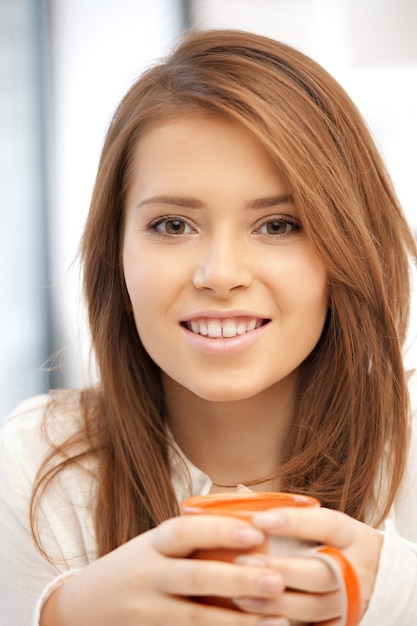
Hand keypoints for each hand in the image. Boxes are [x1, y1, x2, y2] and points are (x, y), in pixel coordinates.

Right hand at [40, 514, 290, 625]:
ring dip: (239, 621)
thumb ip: (192, 537)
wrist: (82, 609)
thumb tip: (251, 518)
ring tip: (279, 619)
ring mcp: (146, 613)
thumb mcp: (154, 546)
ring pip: (196, 619)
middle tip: (276, 580)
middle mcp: (146, 577)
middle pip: (194, 578)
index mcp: (151, 545)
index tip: (254, 532)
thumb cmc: (135, 568)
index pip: (183, 532)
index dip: (218, 531)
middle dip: (238, 580)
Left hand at [233, 506, 382, 624]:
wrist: (379, 574)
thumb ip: (289, 511)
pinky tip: (259, 616)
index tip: (260, 519)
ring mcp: (352, 600)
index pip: (325, 525)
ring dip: (274, 601)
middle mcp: (356, 569)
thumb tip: (242, 493)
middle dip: (280, 568)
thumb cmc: (339, 541)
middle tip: (244, 560)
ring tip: (241, 592)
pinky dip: (284, 622)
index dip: (294, 522)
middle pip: (318, 573)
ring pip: (312, 606)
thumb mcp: (326, 522)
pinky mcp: (343, 623)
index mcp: (352, 535)